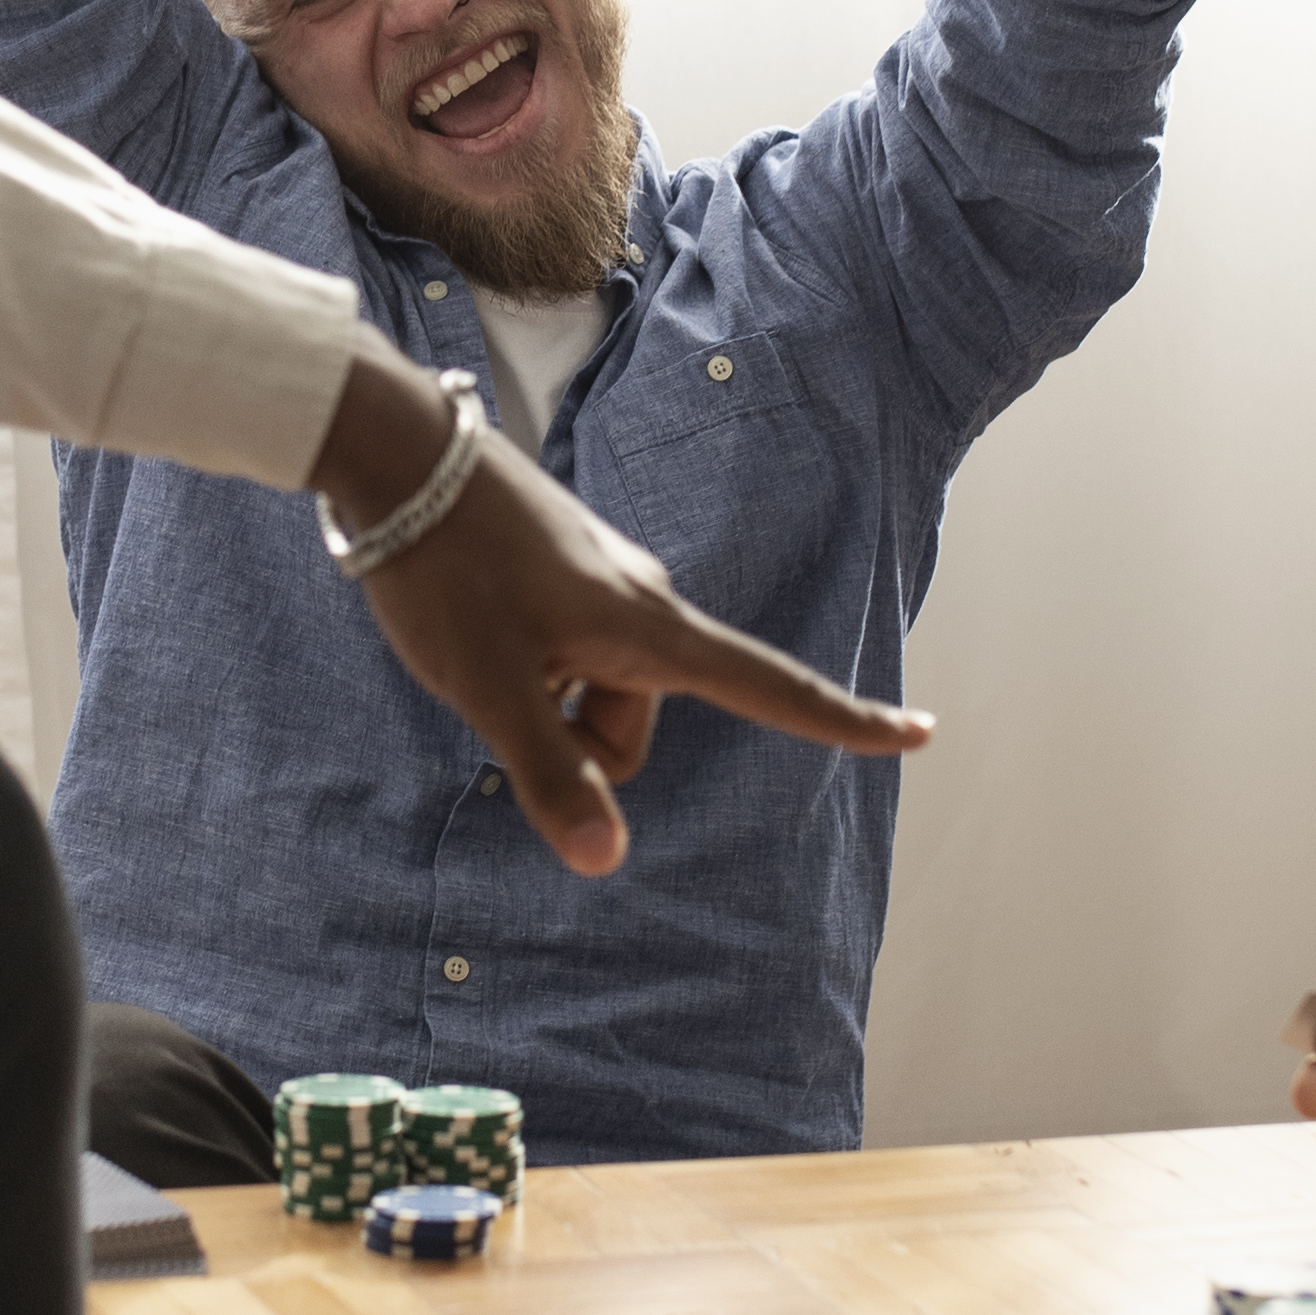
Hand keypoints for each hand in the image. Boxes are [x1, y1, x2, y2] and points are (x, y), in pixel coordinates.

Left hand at [313, 347, 925, 872]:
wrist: (395, 453)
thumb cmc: (444, 570)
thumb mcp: (488, 687)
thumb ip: (550, 775)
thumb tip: (604, 861)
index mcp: (649, 631)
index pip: (772, 689)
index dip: (846, 721)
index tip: (919, 733)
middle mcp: (643, 604)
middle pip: (633, 728)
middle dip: (572, 741)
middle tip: (497, 684)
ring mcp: (603, 585)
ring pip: (591, 696)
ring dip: (539, 699)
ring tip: (476, 644)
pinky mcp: (565, 573)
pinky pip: (564, 657)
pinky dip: (526, 667)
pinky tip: (471, 623)